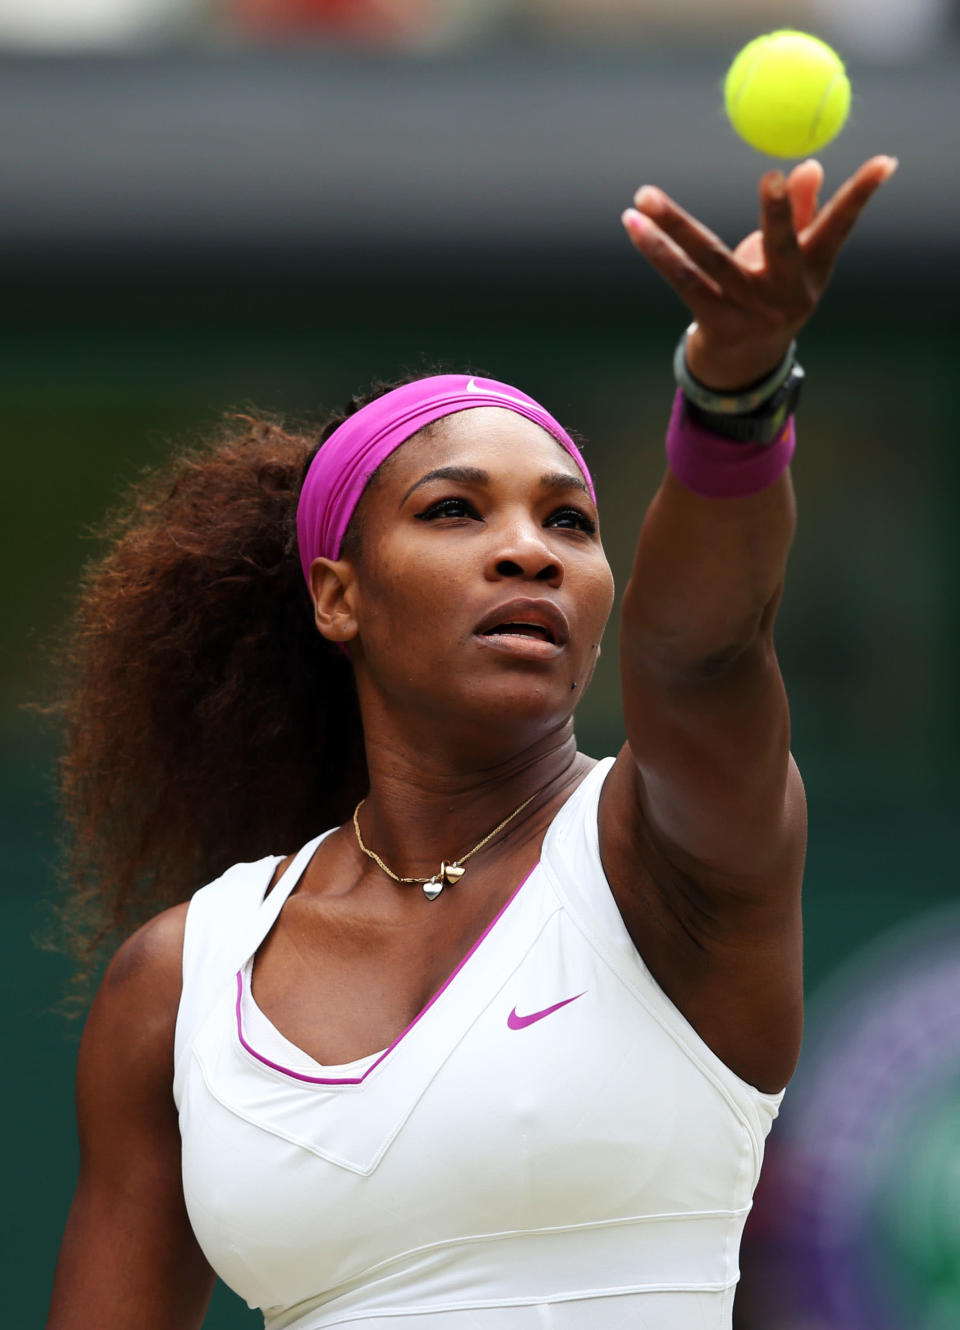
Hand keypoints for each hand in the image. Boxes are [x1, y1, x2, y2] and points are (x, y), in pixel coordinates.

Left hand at [621, 155, 897, 390]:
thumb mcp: (794, 260)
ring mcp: (749, 312)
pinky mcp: (714, 323)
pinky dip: (656, 251)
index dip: (862, 194)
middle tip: (771, 177)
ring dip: (674, 225)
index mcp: (812, 272)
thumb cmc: (773, 292)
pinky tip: (633, 223)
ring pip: (710, 259)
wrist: (746, 362)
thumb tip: (808, 165)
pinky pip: (681, 280)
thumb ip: (799, 213)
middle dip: (778, 213)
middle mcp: (786, 294)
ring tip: (644, 195)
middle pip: (780, 247)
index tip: (885, 161)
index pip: (840, 226)